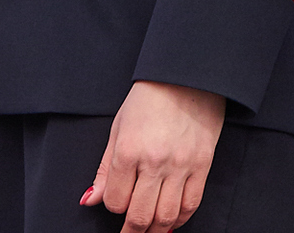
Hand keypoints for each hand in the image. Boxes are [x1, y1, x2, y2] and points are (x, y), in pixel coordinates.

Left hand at [82, 80, 225, 230]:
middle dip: (132, 231)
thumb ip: (105, 169)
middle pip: (140, 215)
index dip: (113, 207)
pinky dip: (180, 219)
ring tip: (149, 230)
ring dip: (155, 230)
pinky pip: (191, 204)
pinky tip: (172, 220)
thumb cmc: (148, 99)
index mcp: (128, 150)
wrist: (186, 76)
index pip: (116, 201)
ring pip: (166, 216)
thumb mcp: (118, 128)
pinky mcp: (202, 165)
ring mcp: (181, 165)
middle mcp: (154, 162)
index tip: (116, 203)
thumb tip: (91, 200)